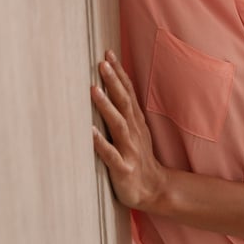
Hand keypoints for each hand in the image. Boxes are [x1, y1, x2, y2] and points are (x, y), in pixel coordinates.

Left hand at [91, 50, 166, 211]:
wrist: (154, 189)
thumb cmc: (138, 159)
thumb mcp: (135, 132)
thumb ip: (125, 112)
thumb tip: (110, 88)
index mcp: (136, 123)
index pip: (128, 93)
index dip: (119, 74)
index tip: (108, 54)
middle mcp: (134, 132)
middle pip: (124, 103)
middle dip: (113, 82)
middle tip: (102, 63)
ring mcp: (129, 150)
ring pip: (118, 125)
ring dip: (106, 107)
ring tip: (93, 90)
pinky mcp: (123, 169)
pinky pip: (111, 156)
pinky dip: (101, 144)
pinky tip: (89, 133)